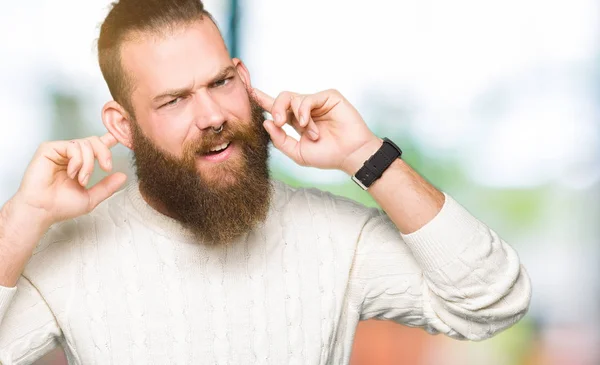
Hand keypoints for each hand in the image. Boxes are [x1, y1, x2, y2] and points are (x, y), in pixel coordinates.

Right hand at [13, 133, 126, 226]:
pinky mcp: (50, 148)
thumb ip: (107, 187)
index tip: (123, 135)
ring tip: (81, 179)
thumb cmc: (61, 206)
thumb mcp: (91, 198)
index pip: (98, 146)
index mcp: (82, 163)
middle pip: (95, 141)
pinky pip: (73, 146)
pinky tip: (71, 173)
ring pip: (86, 144)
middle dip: (105, 153)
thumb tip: (123, 176)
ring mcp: (61, 150)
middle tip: (106, 168)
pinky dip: (77, 161)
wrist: (42, 210)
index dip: (111, 138)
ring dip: (89, 164)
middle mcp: (72, 155)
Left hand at [252, 88, 381, 174]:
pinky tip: (308, 123)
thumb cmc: (327, 155)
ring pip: (293, 97)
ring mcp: (317, 102)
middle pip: (282, 98)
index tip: (250, 91)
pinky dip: (304, 111)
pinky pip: (307, 98)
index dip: (262, 99)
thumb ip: (280, 140)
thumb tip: (266, 123)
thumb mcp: (297, 152)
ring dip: (297, 118)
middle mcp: (305, 110)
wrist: (350, 155)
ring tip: (309, 133)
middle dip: (275, 108)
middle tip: (279, 123)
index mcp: (296, 121)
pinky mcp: (328, 97)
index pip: (276, 107)